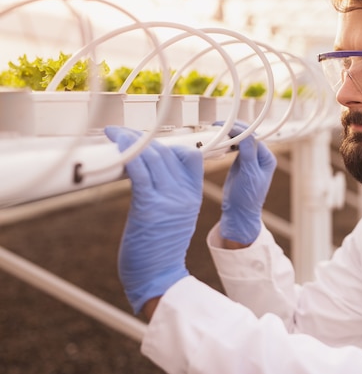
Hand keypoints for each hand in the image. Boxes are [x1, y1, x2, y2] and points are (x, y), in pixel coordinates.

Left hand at [104, 126, 203, 313]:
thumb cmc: (161, 250)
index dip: (171, 144)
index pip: (191, 156)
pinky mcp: (149, 206)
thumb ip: (171, 193)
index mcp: (193, 194)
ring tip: (116, 135)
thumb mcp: (177, 216)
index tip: (150, 141)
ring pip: (152, 157)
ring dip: (131, 141)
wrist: (160, 278)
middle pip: (167, 152)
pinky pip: (139, 171)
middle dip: (143, 139)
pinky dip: (126, 155)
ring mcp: (169, 199)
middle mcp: (184, 193)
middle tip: (125, 135)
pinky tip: (115, 148)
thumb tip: (150, 172)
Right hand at [218, 121, 275, 244]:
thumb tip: (245, 134)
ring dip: (230, 134)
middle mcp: (260, 156)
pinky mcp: (240, 162)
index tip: (225, 126)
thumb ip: (248, 153)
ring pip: (240, 140)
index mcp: (267, 158)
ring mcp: (250, 159)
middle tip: (218, 125)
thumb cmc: (247, 197)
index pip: (253, 137)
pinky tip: (219, 140)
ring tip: (217, 130)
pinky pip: (234, 147)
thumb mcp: (249, 174)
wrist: (239, 212)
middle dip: (234, 129)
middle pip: (247, 136)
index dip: (240, 129)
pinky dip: (227, 143)